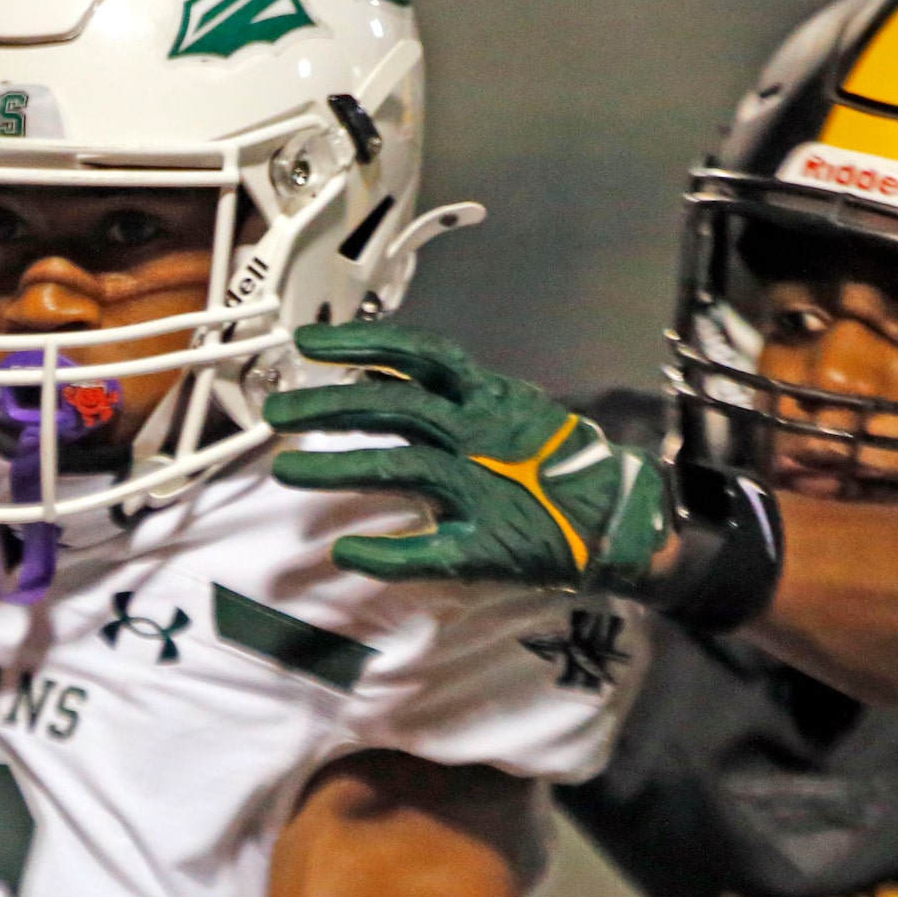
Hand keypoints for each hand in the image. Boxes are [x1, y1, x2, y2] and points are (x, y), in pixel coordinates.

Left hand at [267, 322, 671, 592]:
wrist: (622, 521)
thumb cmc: (556, 464)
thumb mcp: (506, 412)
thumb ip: (448, 399)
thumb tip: (379, 377)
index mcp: (487, 398)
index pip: (419, 357)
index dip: (362, 344)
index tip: (306, 343)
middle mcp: (483, 433)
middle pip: (397, 407)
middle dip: (330, 406)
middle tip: (275, 413)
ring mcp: (486, 486)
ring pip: (403, 467)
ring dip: (340, 468)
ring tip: (288, 472)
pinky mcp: (491, 543)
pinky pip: (431, 549)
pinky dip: (386, 552)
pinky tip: (348, 553)